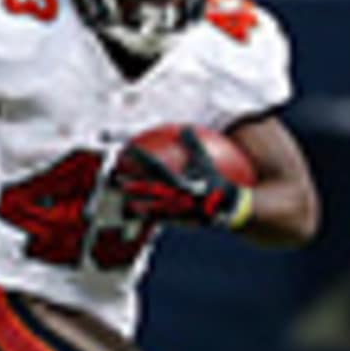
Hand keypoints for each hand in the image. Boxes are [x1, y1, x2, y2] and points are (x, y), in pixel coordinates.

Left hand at [116, 127, 252, 227]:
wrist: (231, 210)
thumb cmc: (218, 184)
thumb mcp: (207, 164)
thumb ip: (194, 146)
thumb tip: (185, 128)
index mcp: (181, 181)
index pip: (156, 167)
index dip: (141, 158)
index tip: (129, 150)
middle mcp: (176, 197)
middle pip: (148, 190)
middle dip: (133, 183)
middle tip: (117, 177)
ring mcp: (176, 211)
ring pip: (150, 207)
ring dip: (136, 201)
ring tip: (123, 197)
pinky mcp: (178, 222)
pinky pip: (159, 219)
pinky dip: (147, 215)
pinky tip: (137, 213)